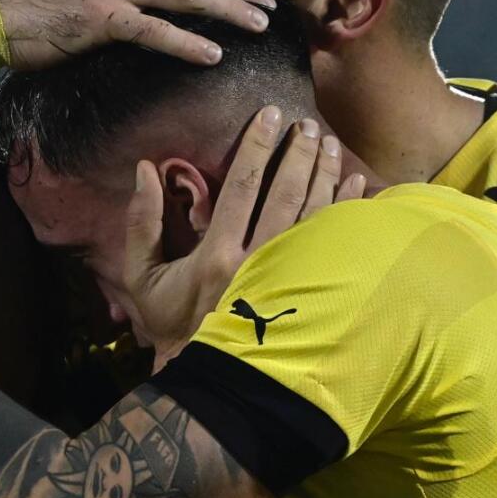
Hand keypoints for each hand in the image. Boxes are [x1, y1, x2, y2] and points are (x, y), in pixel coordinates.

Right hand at [123, 107, 365, 360]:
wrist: (211, 381)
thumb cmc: (172, 325)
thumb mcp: (141, 278)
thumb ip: (141, 223)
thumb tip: (145, 169)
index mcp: (219, 256)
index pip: (242, 187)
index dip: (256, 147)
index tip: (269, 116)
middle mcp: (259, 264)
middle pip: (286, 195)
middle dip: (297, 155)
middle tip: (307, 124)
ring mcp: (289, 282)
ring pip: (314, 217)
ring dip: (324, 176)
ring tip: (329, 143)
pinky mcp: (309, 295)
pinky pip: (332, 244)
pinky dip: (344, 211)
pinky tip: (355, 185)